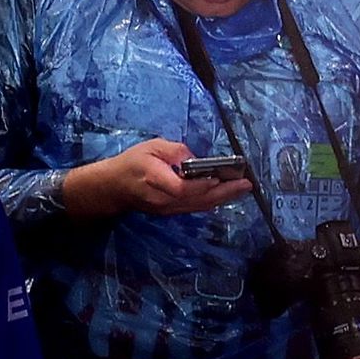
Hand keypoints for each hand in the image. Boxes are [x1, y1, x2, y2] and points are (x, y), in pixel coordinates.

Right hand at [64, 139, 250, 219]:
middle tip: (245, 184)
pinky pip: (195, 207)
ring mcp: (167, 209)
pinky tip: (227, 194)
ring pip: (198, 206)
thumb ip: (173, 151)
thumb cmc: (131, 163)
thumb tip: (193, 159)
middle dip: (223, 192)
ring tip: (242, 188)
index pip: (181, 188)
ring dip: (222, 198)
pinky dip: (213, 201)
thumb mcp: (150, 147)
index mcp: (153, 179)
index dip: (201, 185)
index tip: (219, 177)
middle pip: (196, 200)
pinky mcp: (171, 212)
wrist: (113, 187)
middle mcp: (162, 199)